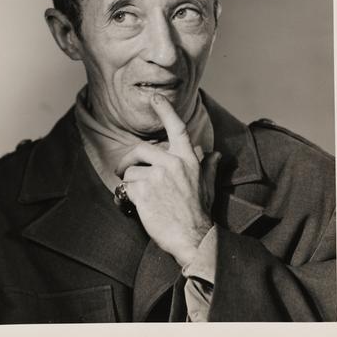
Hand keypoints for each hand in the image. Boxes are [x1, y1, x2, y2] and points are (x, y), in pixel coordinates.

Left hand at [115, 93, 220, 266]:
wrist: (193, 238)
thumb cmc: (199, 212)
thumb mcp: (208, 185)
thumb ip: (208, 166)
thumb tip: (214, 153)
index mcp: (187, 159)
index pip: (177, 128)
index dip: (165, 110)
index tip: (155, 98)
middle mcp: (172, 163)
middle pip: (141, 149)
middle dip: (129, 159)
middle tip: (123, 170)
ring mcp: (157, 177)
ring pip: (132, 171)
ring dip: (131, 183)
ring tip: (139, 196)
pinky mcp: (144, 191)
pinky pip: (126, 186)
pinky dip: (127, 196)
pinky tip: (137, 205)